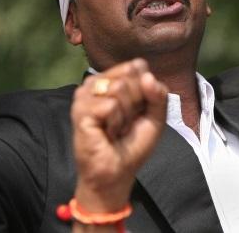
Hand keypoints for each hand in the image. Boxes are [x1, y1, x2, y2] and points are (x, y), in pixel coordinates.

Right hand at [72, 59, 167, 211]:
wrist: (117, 172)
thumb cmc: (133, 144)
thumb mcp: (155, 116)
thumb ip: (158, 94)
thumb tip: (148, 76)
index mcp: (113, 78)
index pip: (138, 66)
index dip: (146, 90)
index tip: (138, 111)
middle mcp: (97, 82)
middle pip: (129, 75)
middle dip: (136, 103)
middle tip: (125, 122)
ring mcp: (85, 94)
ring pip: (119, 87)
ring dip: (125, 115)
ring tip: (115, 128)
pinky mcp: (80, 109)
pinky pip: (111, 105)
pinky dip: (115, 122)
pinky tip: (106, 133)